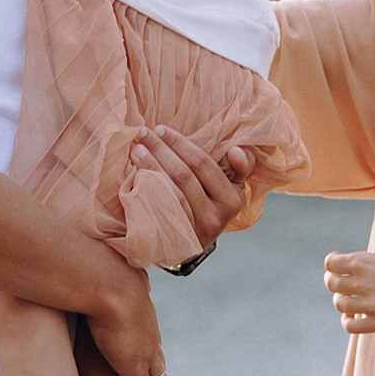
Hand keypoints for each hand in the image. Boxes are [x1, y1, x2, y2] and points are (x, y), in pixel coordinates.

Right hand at [82, 263, 166, 375]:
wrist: (101, 278)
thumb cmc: (89, 265)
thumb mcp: (86, 265)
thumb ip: (78, 266)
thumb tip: (61, 255)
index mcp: (137, 304)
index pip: (143, 328)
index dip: (140, 339)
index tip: (133, 343)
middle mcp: (146, 329)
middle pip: (154, 355)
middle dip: (152, 369)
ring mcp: (143, 350)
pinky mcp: (135, 369)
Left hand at [132, 124, 251, 255]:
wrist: (193, 246)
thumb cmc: (211, 207)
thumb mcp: (232, 188)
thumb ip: (240, 167)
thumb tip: (236, 149)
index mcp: (231, 200)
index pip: (203, 164)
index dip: (180, 144)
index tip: (161, 129)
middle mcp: (214, 217)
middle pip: (183, 175)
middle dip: (161, 150)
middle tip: (142, 133)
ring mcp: (193, 231)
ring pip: (169, 192)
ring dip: (150, 166)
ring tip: (136, 149)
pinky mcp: (175, 240)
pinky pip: (158, 209)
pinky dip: (145, 189)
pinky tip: (134, 174)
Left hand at [323, 250, 374, 335]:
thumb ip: (370, 266)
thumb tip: (351, 273)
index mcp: (364, 261)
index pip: (331, 263)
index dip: (332, 263)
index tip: (336, 264)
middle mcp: (362, 282)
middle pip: (332, 283)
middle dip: (334, 281)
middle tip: (342, 282)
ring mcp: (369, 305)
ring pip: (339, 303)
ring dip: (342, 300)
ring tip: (351, 298)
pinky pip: (349, 325)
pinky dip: (348, 320)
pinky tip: (355, 315)